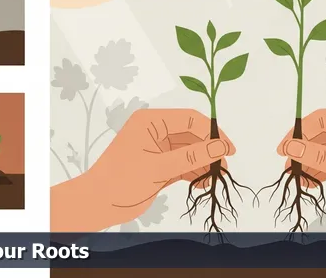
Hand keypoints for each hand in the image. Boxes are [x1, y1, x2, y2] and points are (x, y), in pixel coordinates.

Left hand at [50, 108, 235, 231]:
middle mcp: (156, 131)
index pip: (190, 119)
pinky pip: (184, 164)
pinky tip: (202, 184)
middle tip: (224, 167)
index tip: (228, 149)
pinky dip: (195, 173)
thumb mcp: (159, 167)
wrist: (97, 205)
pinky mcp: (160, 165)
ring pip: (190, 150)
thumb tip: (221, 147)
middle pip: (193, 135)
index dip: (212, 132)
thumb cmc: (121, 181)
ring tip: (214, 178)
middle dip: (209, 150)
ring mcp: (158, 149)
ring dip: (203, 163)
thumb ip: (192, 157)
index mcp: (151, 121)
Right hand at [276, 109, 325, 231]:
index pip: (321, 119)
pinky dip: (317, 172)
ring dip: (307, 163)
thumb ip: (320, 156)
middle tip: (286, 166)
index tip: (283, 148)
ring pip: (321, 151)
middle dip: (302, 150)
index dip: (299, 132)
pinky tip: (309, 183)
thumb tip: (291, 146)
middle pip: (319, 134)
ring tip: (297, 178)